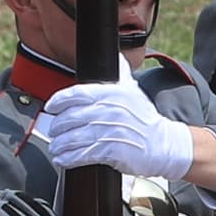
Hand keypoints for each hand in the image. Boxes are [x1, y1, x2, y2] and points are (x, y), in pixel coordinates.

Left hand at [35, 74, 198, 181]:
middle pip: (72, 117)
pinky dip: (69, 158)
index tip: (51, 107)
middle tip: (53, 130)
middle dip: (57, 126)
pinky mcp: (112, 151)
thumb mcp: (134, 90)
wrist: (164, 144)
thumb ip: (122, 73)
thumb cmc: (146, 119)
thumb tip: (118, 57)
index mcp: (112, 93)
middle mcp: (110, 110)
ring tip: (55, 147)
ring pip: (75, 137)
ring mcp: (110, 131)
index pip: (77, 93)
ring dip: (60, 144)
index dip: (59, 100)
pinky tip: (63, 158)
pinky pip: (84, 154)